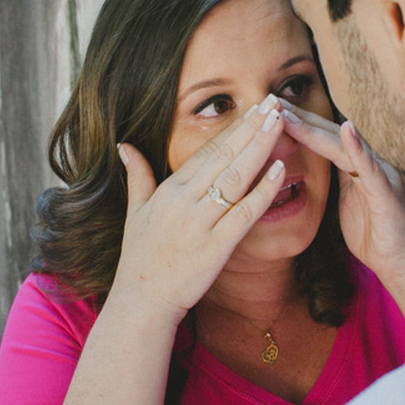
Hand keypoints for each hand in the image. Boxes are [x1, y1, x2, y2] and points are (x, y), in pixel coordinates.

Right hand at [110, 98, 287, 322]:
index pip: (208, 151)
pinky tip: (280, 170)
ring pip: (236, 177)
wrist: (142, 301)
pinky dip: (263, 191)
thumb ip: (137, 176)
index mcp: (170, 191)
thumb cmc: (141, 259)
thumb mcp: (134, 212)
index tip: (254, 108)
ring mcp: (201, 223)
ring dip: (260, 148)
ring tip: (280, 123)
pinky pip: (244, 213)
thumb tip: (125, 146)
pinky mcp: (216, 246)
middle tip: (274, 102)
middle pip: (225, 156)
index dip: (234, 128)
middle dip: (252, 127)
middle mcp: (185, 201)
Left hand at [281, 103, 404, 285]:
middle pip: (330, 134)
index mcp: (357, 166)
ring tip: (290, 116)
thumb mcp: (347, 201)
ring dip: (315, 131)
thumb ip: (337, 179)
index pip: (324, 138)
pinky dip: (358, 148)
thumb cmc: (374, 234)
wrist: (400, 263)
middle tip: (272, 102)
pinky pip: (370, 169)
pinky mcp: (386, 193)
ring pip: (343, 147)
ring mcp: (379, 176)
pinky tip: (348, 131)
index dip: (299, 123)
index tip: (271, 111)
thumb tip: (316, 165)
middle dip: (300, 118)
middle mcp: (370, 164)